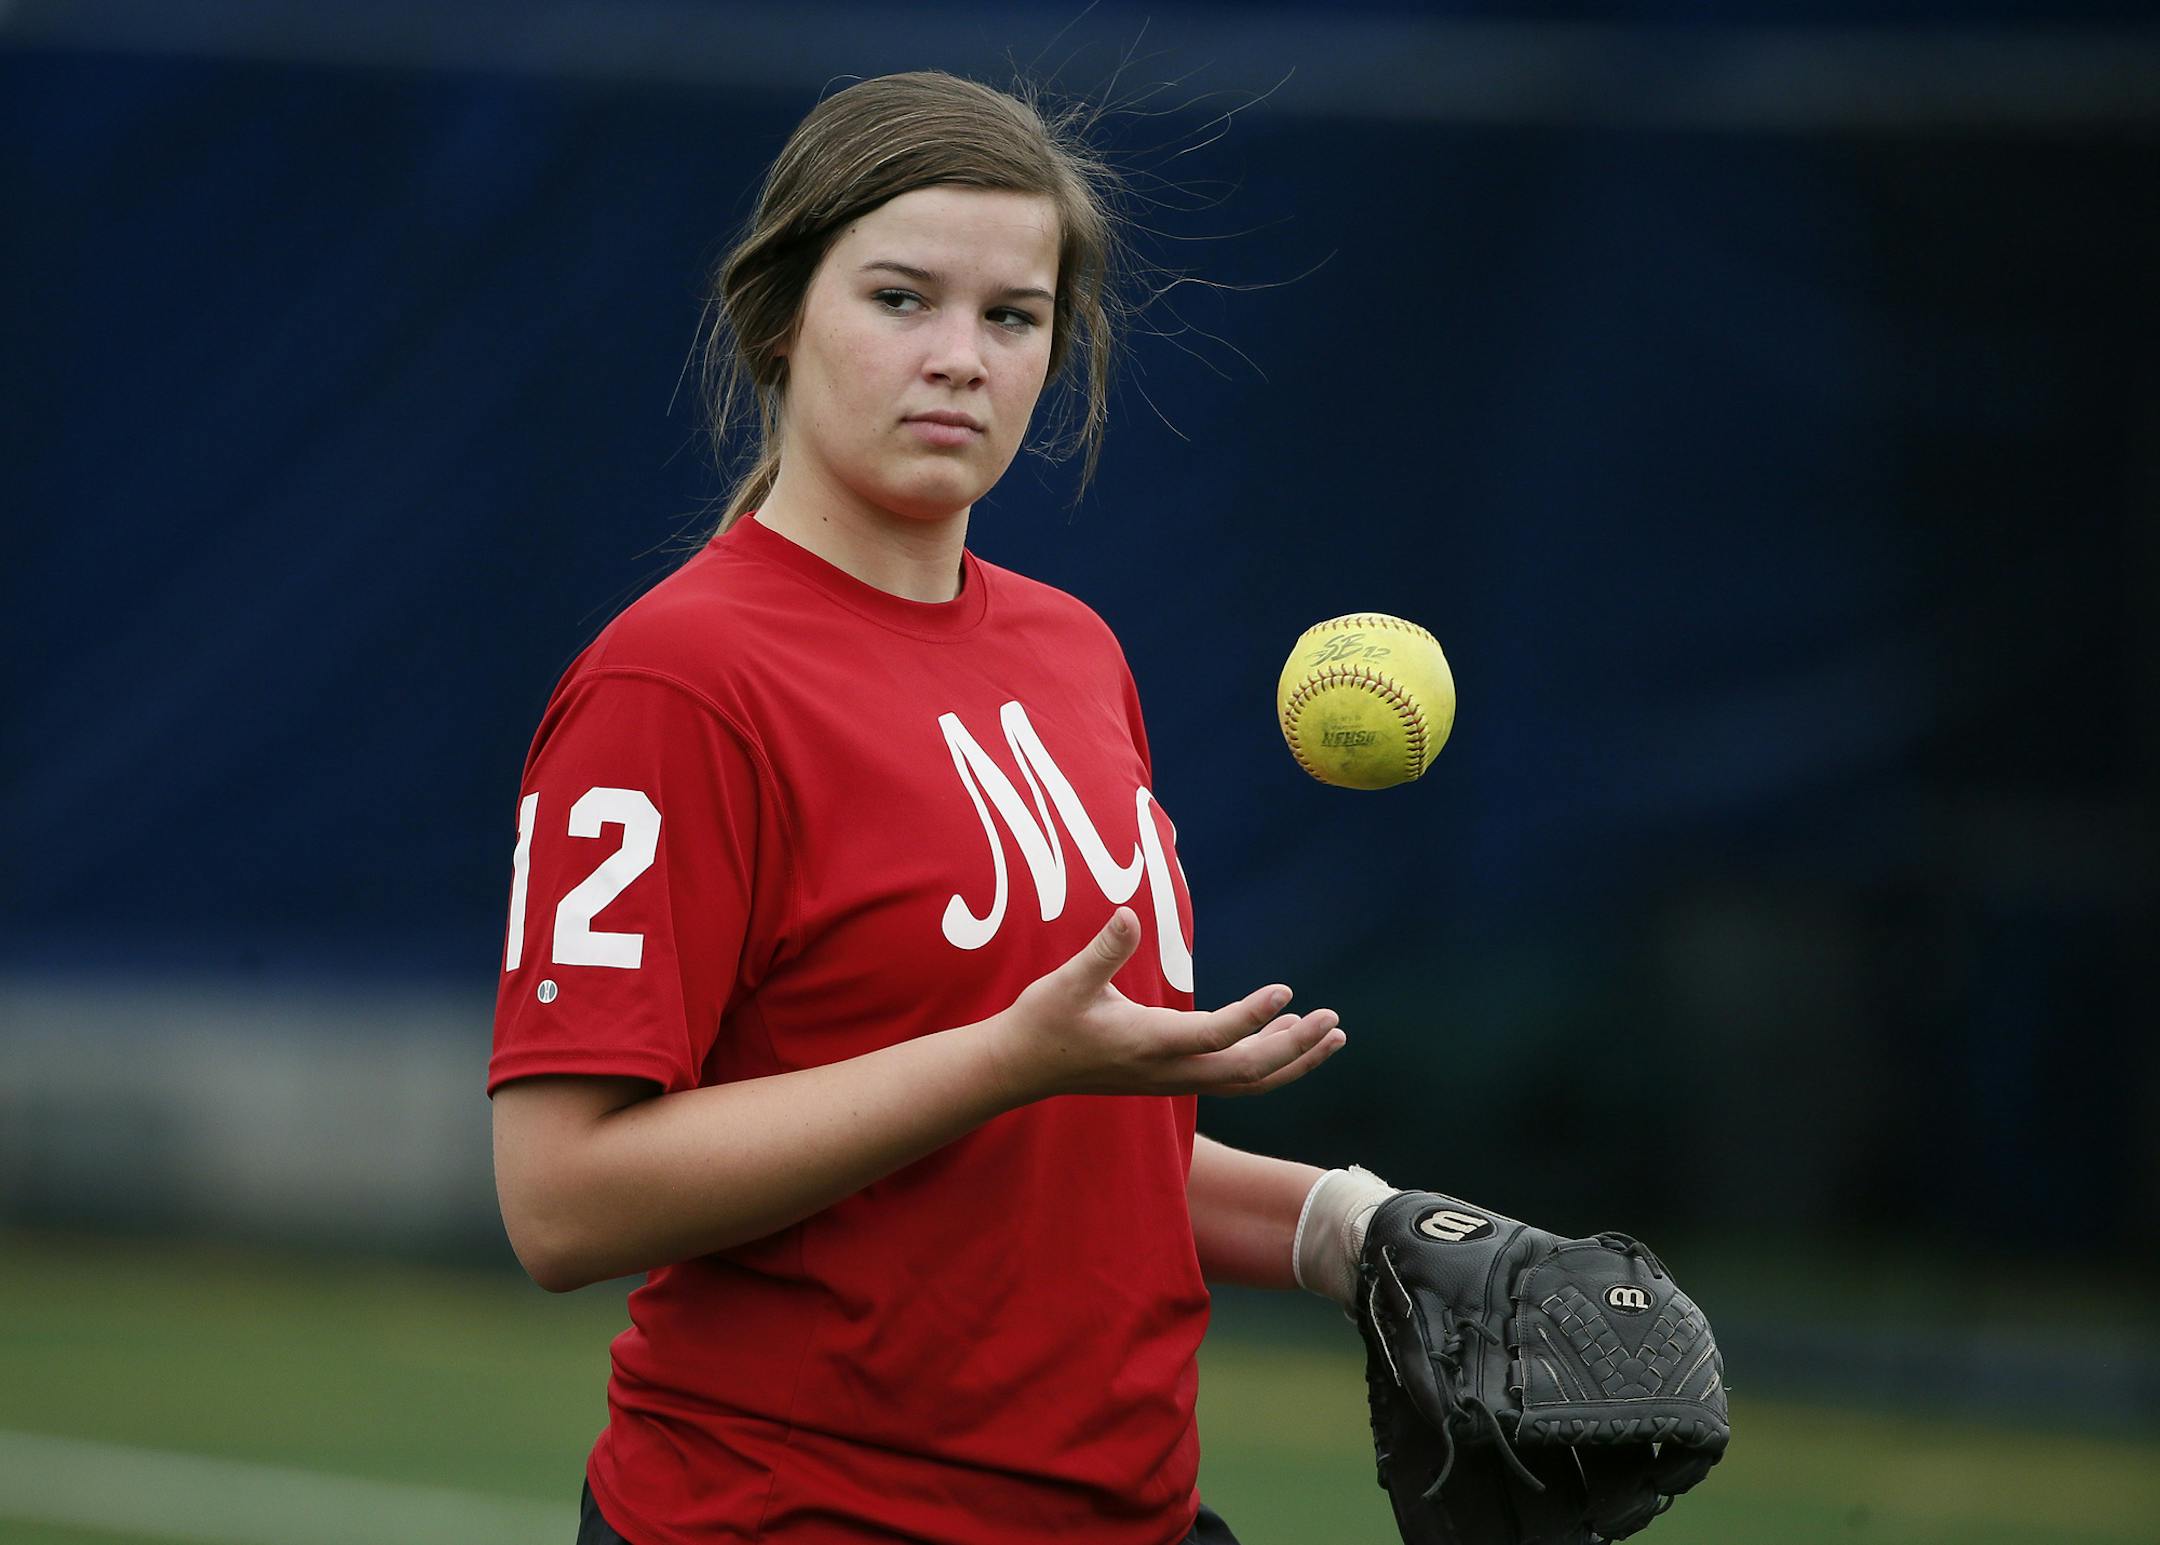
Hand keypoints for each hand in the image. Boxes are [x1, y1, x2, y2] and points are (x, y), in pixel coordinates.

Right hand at [988, 907, 1345, 1100]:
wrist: (1021, 1067)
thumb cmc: (1043, 1019)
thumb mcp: (1068, 981)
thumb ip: (1103, 951)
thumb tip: (1128, 915)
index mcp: (1148, 1044)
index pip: (1215, 1036)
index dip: (1253, 1015)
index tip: (1287, 990)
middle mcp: (1168, 1070)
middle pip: (1247, 1072)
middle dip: (1295, 1049)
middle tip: (1332, 1019)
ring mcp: (1172, 1079)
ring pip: (1246, 1082)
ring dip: (1292, 1061)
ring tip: (1331, 1034)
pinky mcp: (1171, 1077)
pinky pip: (1232, 1078)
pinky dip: (1267, 1062)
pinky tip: (1285, 1036)